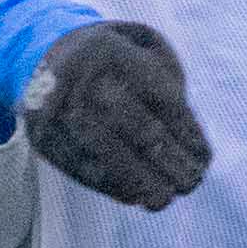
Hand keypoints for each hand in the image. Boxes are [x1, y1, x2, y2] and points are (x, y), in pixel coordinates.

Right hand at [19, 21, 210, 209]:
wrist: (47, 54)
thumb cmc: (117, 58)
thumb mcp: (147, 48)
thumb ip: (171, 86)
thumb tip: (189, 146)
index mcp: (112, 49)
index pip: (160, 96)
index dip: (186, 132)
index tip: (204, 159)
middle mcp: (80, 76)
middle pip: (134, 126)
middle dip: (167, 160)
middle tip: (191, 183)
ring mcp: (54, 106)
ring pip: (104, 151)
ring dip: (139, 181)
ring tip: (164, 199)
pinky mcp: (42, 134)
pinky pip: (78, 165)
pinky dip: (109, 185)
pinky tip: (134, 196)